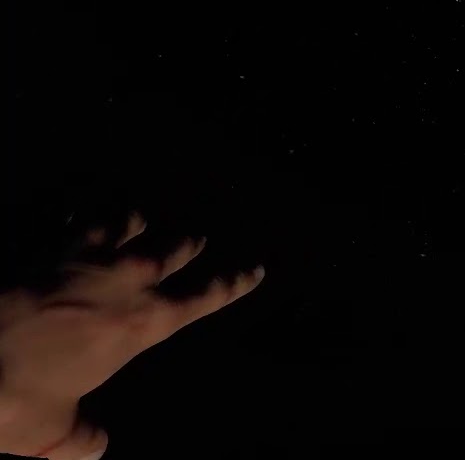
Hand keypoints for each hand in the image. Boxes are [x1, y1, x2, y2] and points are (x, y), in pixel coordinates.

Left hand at [0, 211, 264, 458]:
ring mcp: (75, 257)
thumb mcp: (54, 434)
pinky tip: (71, 213)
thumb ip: (85, 437)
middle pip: (169, 249)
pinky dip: (72, 214)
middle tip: (196, 239)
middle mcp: (119, 282)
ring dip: (133, 219)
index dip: (232, 284)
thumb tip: (97, 444)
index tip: (256, 269)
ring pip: (120, 221)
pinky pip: (63, 219)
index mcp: (139, 325)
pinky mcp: (33, 246)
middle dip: (186, 244)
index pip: (202, 298)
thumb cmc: (16, 400)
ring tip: (137, 217)